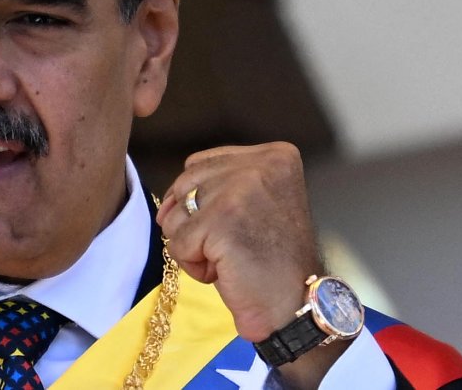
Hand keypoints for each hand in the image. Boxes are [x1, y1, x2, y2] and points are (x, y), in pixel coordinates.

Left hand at [156, 142, 344, 386]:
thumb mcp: (254, 203)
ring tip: (231, 257)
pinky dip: (194, 265)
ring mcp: (241, 190)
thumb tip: (166, 203)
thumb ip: (215, 186)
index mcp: (275, 155)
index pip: (200, 163)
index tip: (237, 225)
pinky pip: (177, 242)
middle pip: (184, 185)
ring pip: (176, 214)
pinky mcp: (222, 221)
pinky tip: (226, 271)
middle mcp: (261, 164)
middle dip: (197, 223)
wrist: (296, 306)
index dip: (202, 202)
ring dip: (195, 245)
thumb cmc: (272, 260)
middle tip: (236, 244)